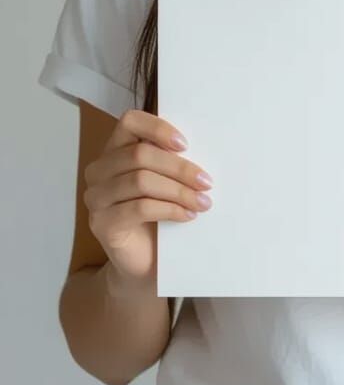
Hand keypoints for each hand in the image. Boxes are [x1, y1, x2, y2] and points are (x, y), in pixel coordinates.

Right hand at [83, 109, 213, 282]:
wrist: (144, 263)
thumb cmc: (158, 216)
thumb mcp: (165, 182)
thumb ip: (171, 161)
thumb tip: (201, 149)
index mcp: (114, 150)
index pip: (129, 122)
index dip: (158, 128)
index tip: (187, 145)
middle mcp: (99, 170)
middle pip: (140, 155)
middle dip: (179, 168)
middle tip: (206, 182)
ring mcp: (96, 197)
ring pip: (141, 181)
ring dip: (178, 191)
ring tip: (202, 202)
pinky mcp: (101, 223)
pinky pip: (139, 208)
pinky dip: (169, 209)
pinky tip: (187, 215)